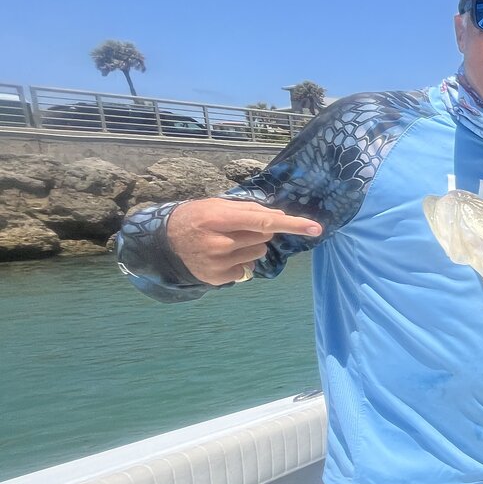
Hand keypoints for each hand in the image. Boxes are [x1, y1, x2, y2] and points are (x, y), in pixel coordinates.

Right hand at [167, 198, 321, 284]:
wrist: (165, 241)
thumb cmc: (197, 217)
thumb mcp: (218, 205)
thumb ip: (249, 209)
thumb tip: (280, 216)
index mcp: (219, 219)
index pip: (264, 221)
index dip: (292, 224)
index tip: (316, 228)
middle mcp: (219, 243)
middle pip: (264, 237)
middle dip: (257, 231)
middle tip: (235, 229)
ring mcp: (218, 263)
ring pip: (258, 254)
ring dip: (250, 247)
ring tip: (227, 243)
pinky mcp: (218, 278)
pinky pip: (247, 269)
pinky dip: (240, 262)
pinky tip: (222, 257)